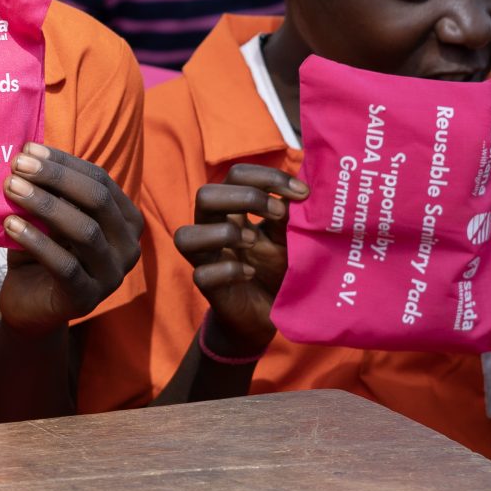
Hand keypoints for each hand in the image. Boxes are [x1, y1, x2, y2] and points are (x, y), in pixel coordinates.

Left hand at [0, 144, 142, 328]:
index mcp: (126, 220)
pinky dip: (37, 241)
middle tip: (18, 165)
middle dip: (56, 178)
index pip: (101, 180)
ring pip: (84, 231)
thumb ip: (50, 190)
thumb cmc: (41, 250)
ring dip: (44, 205)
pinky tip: (11, 225)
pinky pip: (65, 265)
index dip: (65, 163)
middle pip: (97, 200)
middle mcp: (128, 247)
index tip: (28, 150)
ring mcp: (111, 276)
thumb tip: (30, 153)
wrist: (29, 304)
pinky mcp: (87, 299)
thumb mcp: (48, 216)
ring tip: (11, 188)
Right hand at [173, 164, 305, 352]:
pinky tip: (250, 275)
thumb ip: (291, 216)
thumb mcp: (289, 239)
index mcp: (234, 211)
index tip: (302, 193)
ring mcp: (208, 259)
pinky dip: (228, 271)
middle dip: (245, 197)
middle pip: (204, 195)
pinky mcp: (209, 288)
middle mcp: (214, 229)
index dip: (267, 177)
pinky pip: (202, 274)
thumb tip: (304, 192)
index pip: (236, 175)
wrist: (270, 315)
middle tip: (279, 213)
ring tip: (254, 242)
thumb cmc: (277, 270)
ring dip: (224, 234)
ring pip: (186, 236)